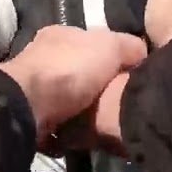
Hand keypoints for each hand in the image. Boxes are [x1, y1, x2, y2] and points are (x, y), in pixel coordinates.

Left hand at [0, 26, 145, 146]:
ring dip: (83, 110)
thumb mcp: (110, 46)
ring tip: (104, 124)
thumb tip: (142, 53)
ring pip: (68, 98)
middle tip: (118, 103)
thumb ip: (129, 46)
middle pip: (80, 71)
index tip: (130, 75)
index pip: (93, 41)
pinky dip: (68, 131)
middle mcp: (43, 56)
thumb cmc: (70, 70)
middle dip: (97, 86)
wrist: (29, 108)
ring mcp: (32, 87)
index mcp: (61, 34)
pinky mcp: (28, 115)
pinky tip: (83, 137)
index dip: (113, 56)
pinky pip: (57, 123)